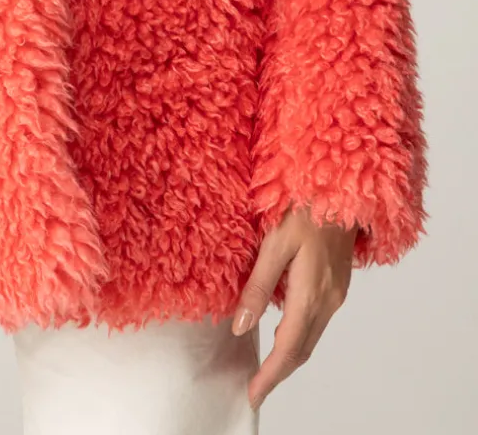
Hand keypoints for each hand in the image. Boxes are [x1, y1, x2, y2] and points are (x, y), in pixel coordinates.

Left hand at [231, 204, 357, 412]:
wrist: (343, 188)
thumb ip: (257, 286)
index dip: (270, 376)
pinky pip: (317, 322)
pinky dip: (299, 337)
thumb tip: (240, 326)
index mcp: (311, 294)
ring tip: (266, 370)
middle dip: (279, 374)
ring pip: (311, 338)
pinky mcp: (337, 285)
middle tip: (255, 389)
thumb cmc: (304, 207)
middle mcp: (328, 301)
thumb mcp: (274, 243)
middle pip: (302, 350)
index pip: (288, 349)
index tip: (252, 394)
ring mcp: (336, 294)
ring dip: (290, 357)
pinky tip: (284, 335)